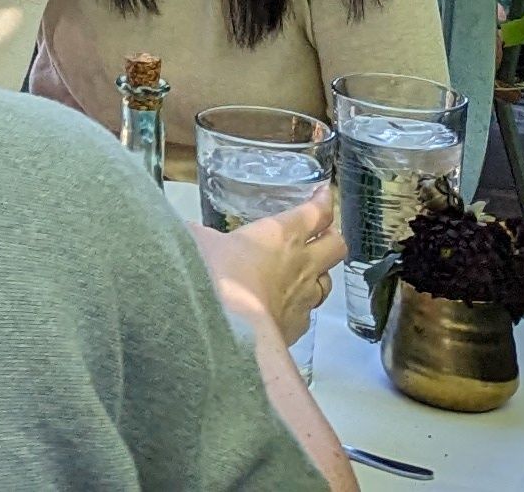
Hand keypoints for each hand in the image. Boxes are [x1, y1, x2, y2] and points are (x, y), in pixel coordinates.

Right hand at [193, 191, 342, 344]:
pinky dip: (300, 306)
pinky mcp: (298, 326)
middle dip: (331, 236)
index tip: (323, 194)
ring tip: (305, 272)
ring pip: (328, 280)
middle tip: (320, 233)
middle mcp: (302, 263)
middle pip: (336, 245)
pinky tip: (284, 308)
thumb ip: (198, 234)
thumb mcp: (197, 242)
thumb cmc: (217, 275)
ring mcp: (305, 297)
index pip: (317, 212)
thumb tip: (187, 230)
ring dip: (319, 274)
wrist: (230, 329)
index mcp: (283, 233)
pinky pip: (308, 311)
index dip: (323, 201)